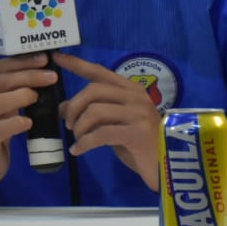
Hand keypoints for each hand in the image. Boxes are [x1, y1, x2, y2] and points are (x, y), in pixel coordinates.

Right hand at [0, 54, 59, 185]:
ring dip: (23, 96)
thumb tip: (36, 69)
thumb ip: (5, 88)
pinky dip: (17, 122)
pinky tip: (28, 122)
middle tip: (51, 77)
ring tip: (37, 97)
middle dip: (28, 76)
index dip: (21, 62)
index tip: (44, 60)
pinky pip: (0, 128)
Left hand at [56, 52, 161, 190]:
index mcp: (131, 90)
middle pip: (93, 91)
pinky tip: (78, 151)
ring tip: (77, 139)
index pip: (100, 72)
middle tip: (69, 125)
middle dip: (74, 107)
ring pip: (95, 111)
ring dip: (79, 127)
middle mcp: (136, 97)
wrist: (169, 168)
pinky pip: (101, 134)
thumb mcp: (113, 126)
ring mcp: (139, 114)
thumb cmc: (140, 146)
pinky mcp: (138, 133)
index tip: (57, 57)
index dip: (77, 64)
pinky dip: (84, 143)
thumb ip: (93, 113)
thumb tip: (63, 107)